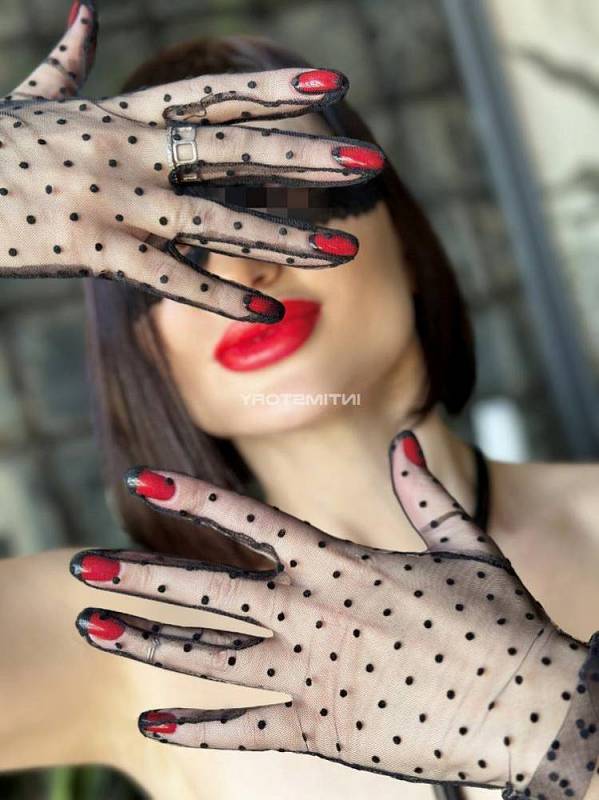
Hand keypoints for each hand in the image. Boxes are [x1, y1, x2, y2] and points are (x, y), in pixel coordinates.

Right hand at [0, 6, 383, 321]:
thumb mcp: (33, 94)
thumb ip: (69, 57)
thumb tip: (84, 9)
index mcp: (122, 115)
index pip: (213, 96)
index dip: (276, 90)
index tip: (334, 84)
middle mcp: (131, 152)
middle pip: (235, 153)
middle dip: (306, 159)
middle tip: (369, 163)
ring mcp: (116, 202)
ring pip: (217, 222)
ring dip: (286, 238)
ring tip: (346, 251)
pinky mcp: (93, 251)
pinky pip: (170, 280)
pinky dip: (220, 297)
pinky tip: (270, 312)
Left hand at [70, 431, 598, 798]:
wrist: (533, 710)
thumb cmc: (502, 622)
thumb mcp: (464, 547)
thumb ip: (425, 492)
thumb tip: (405, 442)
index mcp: (344, 565)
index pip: (250, 523)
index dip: (191, 499)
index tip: (141, 481)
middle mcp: (317, 614)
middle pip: (211, 591)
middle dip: (141, 578)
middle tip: (82, 570)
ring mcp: (316, 674)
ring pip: (213, 658)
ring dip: (149, 644)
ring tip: (95, 632)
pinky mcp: (325, 729)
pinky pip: (247, 727)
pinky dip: (198, 725)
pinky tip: (153, 722)